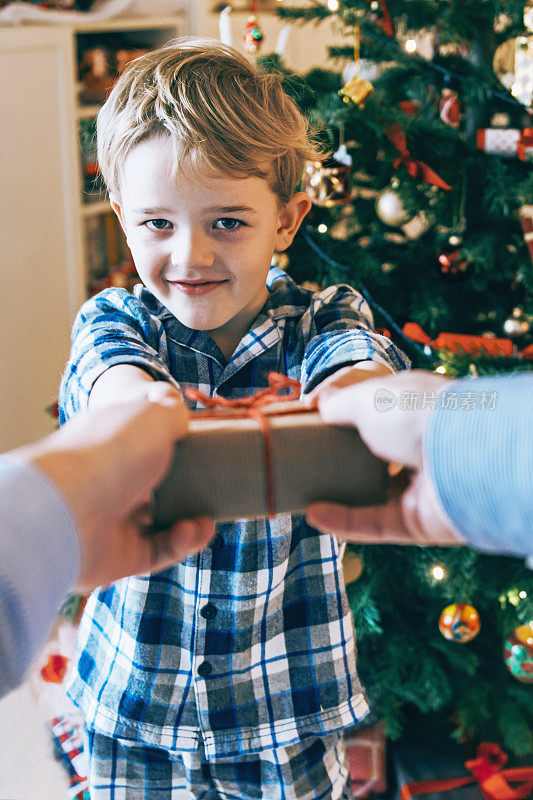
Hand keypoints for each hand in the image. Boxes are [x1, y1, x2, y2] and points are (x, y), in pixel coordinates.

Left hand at [14, 383, 214, 589]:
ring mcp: (110, 521)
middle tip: (210, 488)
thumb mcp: (154, 416)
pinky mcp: (117, 556)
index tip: (199, 447)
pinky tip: (196, 530)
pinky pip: (157, 551)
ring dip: (189, 520)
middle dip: (185, 488)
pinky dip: (180, 543)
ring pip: (158, 523)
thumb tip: (182, 419)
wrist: (69, 511)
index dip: (170, 442)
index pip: (141, 439)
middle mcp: (107, 480)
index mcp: (110, 442)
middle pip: (151, 485)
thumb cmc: (111, 453)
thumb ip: (174, 413)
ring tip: (207, 519)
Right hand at [305, 370, 463, 546]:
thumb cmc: (417, 413)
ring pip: (372, 494)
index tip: (308, 420)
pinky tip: (314, 514)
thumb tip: (318, 405)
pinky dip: (343, 521)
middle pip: (372, 455)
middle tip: (303, 459)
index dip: (341, 415)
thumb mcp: (367, 397)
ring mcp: (419, 486)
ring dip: (338, 495)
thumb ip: (338, 403)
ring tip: (302, 490)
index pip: (372, 410)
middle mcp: (418, 445)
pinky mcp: (417, 522)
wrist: (465, 456)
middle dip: (339, 459)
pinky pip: (375, 524)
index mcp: (410, 408)